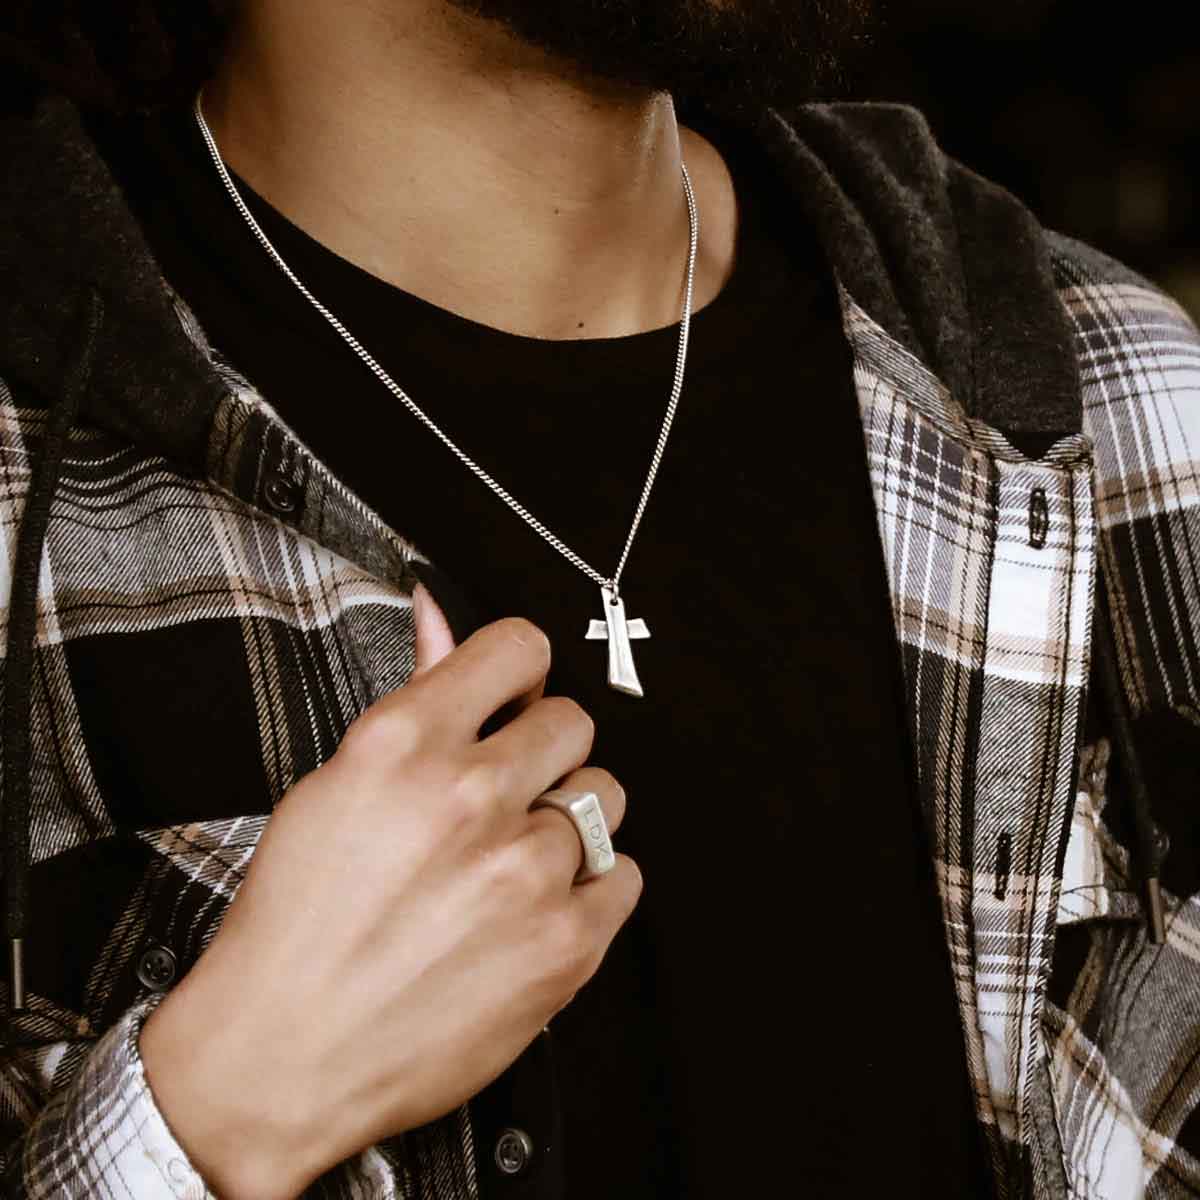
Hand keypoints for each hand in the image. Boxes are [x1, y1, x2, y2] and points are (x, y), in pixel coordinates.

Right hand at [140, 584, 640, 1199]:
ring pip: (604, 797)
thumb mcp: (338, 785)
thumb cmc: (298, 925)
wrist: (284, 1057)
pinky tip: (540, 906)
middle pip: (573, 722)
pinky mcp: (565, 943)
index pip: (520, 649)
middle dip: (542, 753)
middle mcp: (471, 795)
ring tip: (513, 862)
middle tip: (505, 797)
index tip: (516, 697)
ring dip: (567, 821)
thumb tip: (441, 613)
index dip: (520, 672)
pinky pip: (623, 875)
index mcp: (406, 743)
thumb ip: (414, 693)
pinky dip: (591, 887)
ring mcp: (525, 870)